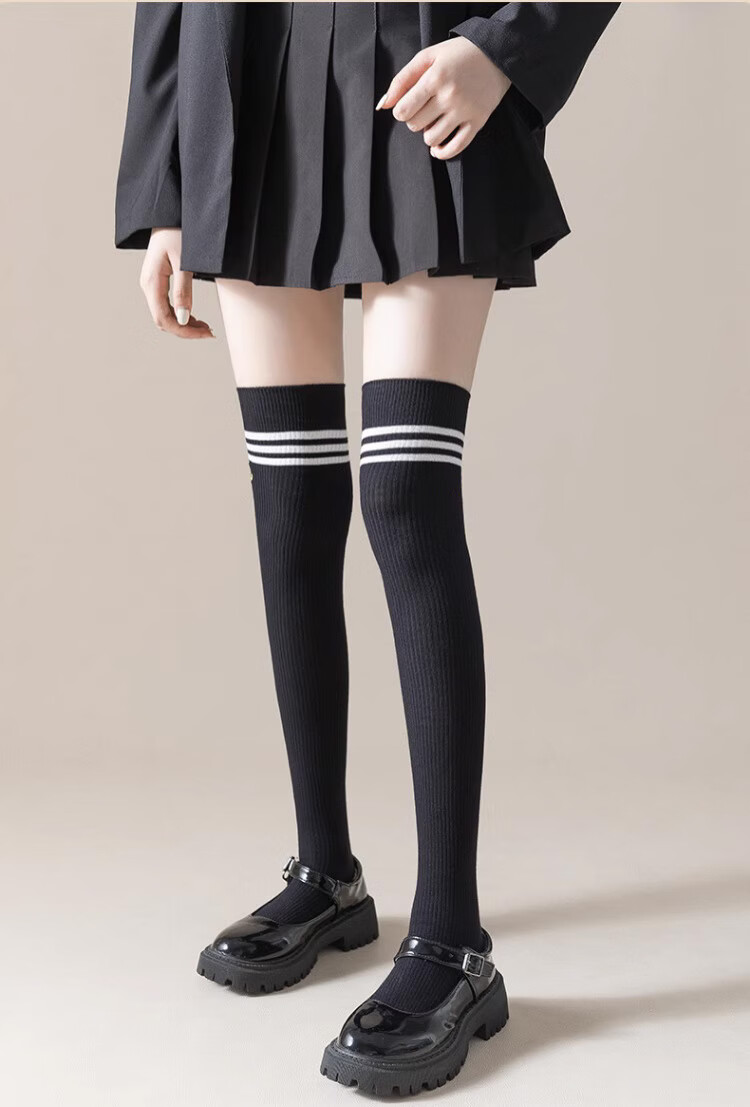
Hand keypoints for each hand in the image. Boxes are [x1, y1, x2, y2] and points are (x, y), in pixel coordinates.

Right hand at [139, 228, 213, 338]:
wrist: (170, 213)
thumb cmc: (178, 231)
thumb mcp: (185, 261)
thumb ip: (183, 290)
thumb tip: (183, 319)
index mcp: (152, 281)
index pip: (164, 318)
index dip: (185, 331)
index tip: (206, 333)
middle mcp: (148, 285)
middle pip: (163, 320)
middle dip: (186, 330)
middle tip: (209, 332)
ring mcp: (152, 283)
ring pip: (164, 314)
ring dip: (184, 324)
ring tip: (205, 326)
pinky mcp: (158, 281)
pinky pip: (166, 306)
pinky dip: (181, 314)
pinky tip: (194, 317)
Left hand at [376, 35, 511, 158]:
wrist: (498, 54)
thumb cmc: (459, 54)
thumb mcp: (428, 57)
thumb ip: (402, 79)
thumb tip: (383, 106)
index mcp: (435, 77)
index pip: (403, 111)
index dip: (401, 110)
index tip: (409, 105)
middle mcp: (450, 96)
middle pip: (415, 126)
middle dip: (415, 120)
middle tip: (425, 109)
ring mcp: (465, 111)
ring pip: (431, 139)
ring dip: (428, 134)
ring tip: (434, 122)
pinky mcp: (477, 122)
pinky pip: (455, 148)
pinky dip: (442, 152)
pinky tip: (438, 146)